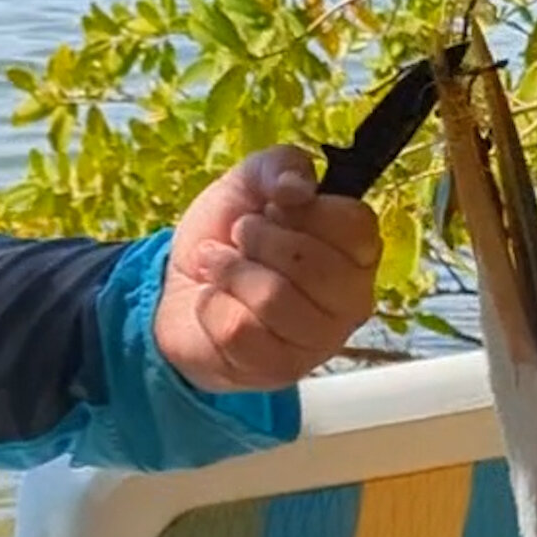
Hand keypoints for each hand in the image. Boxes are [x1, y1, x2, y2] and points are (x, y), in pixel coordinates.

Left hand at [157, 145, 381, 392]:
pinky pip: (241, 330)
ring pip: (276, 300)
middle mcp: (351, 301)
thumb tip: (298, 188)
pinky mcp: (279, 369)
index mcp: (357, 252)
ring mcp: (318, 342)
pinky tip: (212, 300)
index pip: (356, 226)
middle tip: (240, 235)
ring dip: (231, 271)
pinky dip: (213, 305)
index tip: (277, 206)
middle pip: (317, 268)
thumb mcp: (249, 184)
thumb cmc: (229, 236)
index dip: (308, 211)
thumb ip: (279, 167)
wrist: (178, 289)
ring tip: (217, 264)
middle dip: (261, 240)